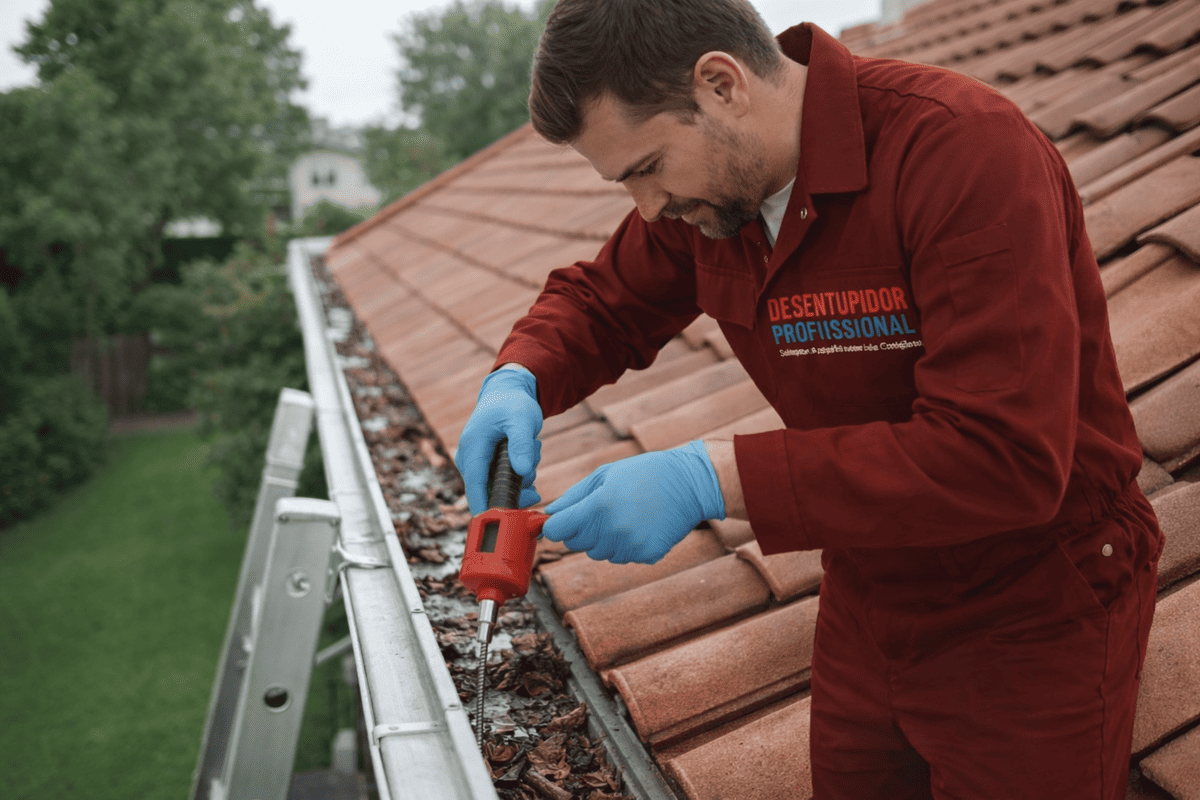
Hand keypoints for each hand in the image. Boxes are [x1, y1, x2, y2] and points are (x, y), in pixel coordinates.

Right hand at [455, 367, 542, 513]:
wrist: (507, 394)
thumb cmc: (512, 404)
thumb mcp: (522, 419)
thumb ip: (521, 444)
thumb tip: (523, 471)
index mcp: (472, 448)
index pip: (475, 486)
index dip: (485, 509)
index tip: (499, 527)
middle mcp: (469, 459)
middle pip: (490, 492)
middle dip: (516, 487)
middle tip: (533, 471)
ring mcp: (476, 464)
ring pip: (500, 488)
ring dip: (521, 477)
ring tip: (530, 448)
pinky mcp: (486, 467)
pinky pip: (503, 482)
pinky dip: (520, 474)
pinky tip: (527, 455)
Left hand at [542, 441, 724, 563]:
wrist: (690, 484)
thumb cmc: (644, 473)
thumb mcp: (605, 475)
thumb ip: (573, 497)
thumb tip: (550, 514)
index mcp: (598, 507)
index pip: (557, 531)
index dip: (556, 525)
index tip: (562, 519)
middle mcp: (612, 531)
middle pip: (575, 544)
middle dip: (581, 529)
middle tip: (602, 509)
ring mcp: (631, 546)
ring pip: (598, 553)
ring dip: (603, 539)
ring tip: (624, 515)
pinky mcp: (647, 556)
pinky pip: (621, 557)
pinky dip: (625, 545)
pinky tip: (640, 525)